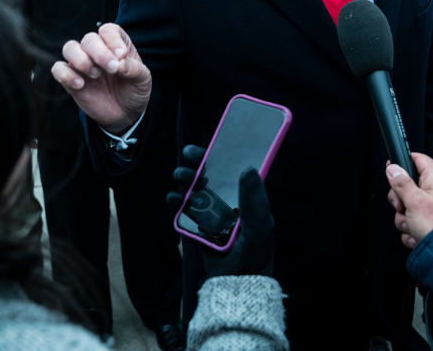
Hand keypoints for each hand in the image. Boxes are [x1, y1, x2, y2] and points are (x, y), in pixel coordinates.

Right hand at [50, 23, 150, 131]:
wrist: (125, 113)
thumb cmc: (134, 89)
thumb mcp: (143, 80)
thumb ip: (134, 70)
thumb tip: (120, 64)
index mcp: (116, 44)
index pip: (108, 30)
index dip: (113, 40)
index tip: (121, 55)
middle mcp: (97, 50)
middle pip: (89, 39)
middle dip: (99, 53)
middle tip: (111, 69)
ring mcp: (82, 63)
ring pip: (69, 48)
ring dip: (81, 60)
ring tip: (96, 75)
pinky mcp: (70, 79)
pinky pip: (58, 69)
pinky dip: (65, 74)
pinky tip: (80, 85)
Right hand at [167, 146, 274, 276]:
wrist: (234, 286)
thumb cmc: (253, 255)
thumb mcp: (259, 226)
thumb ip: (254, 199)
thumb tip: (248, 168)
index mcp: (245, 198)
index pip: (232, 170)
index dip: (220, 156)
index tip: (209, 146)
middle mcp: (227, 202)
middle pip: (210, 176)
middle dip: (197, 164)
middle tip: (187, 155)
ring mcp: (210, 214)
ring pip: (194, 189)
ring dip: (186, 179)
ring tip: (180, 178)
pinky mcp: (195, 227)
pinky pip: (183, 210)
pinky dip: (176, 201)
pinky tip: (173, 198)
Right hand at [386, 152, 432, 248]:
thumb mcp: (414, 201)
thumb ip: (401, 183)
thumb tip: (393, 168)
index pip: (416, 158)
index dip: (401, 163)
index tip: (391, 172)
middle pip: (407, 185)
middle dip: (400, 201)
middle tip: (403, 207)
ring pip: (408, 206)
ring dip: (404, 219)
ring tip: (412, 225)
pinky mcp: (432, 221)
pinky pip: (413, 221)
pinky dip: (411, 230)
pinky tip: (416, 235)